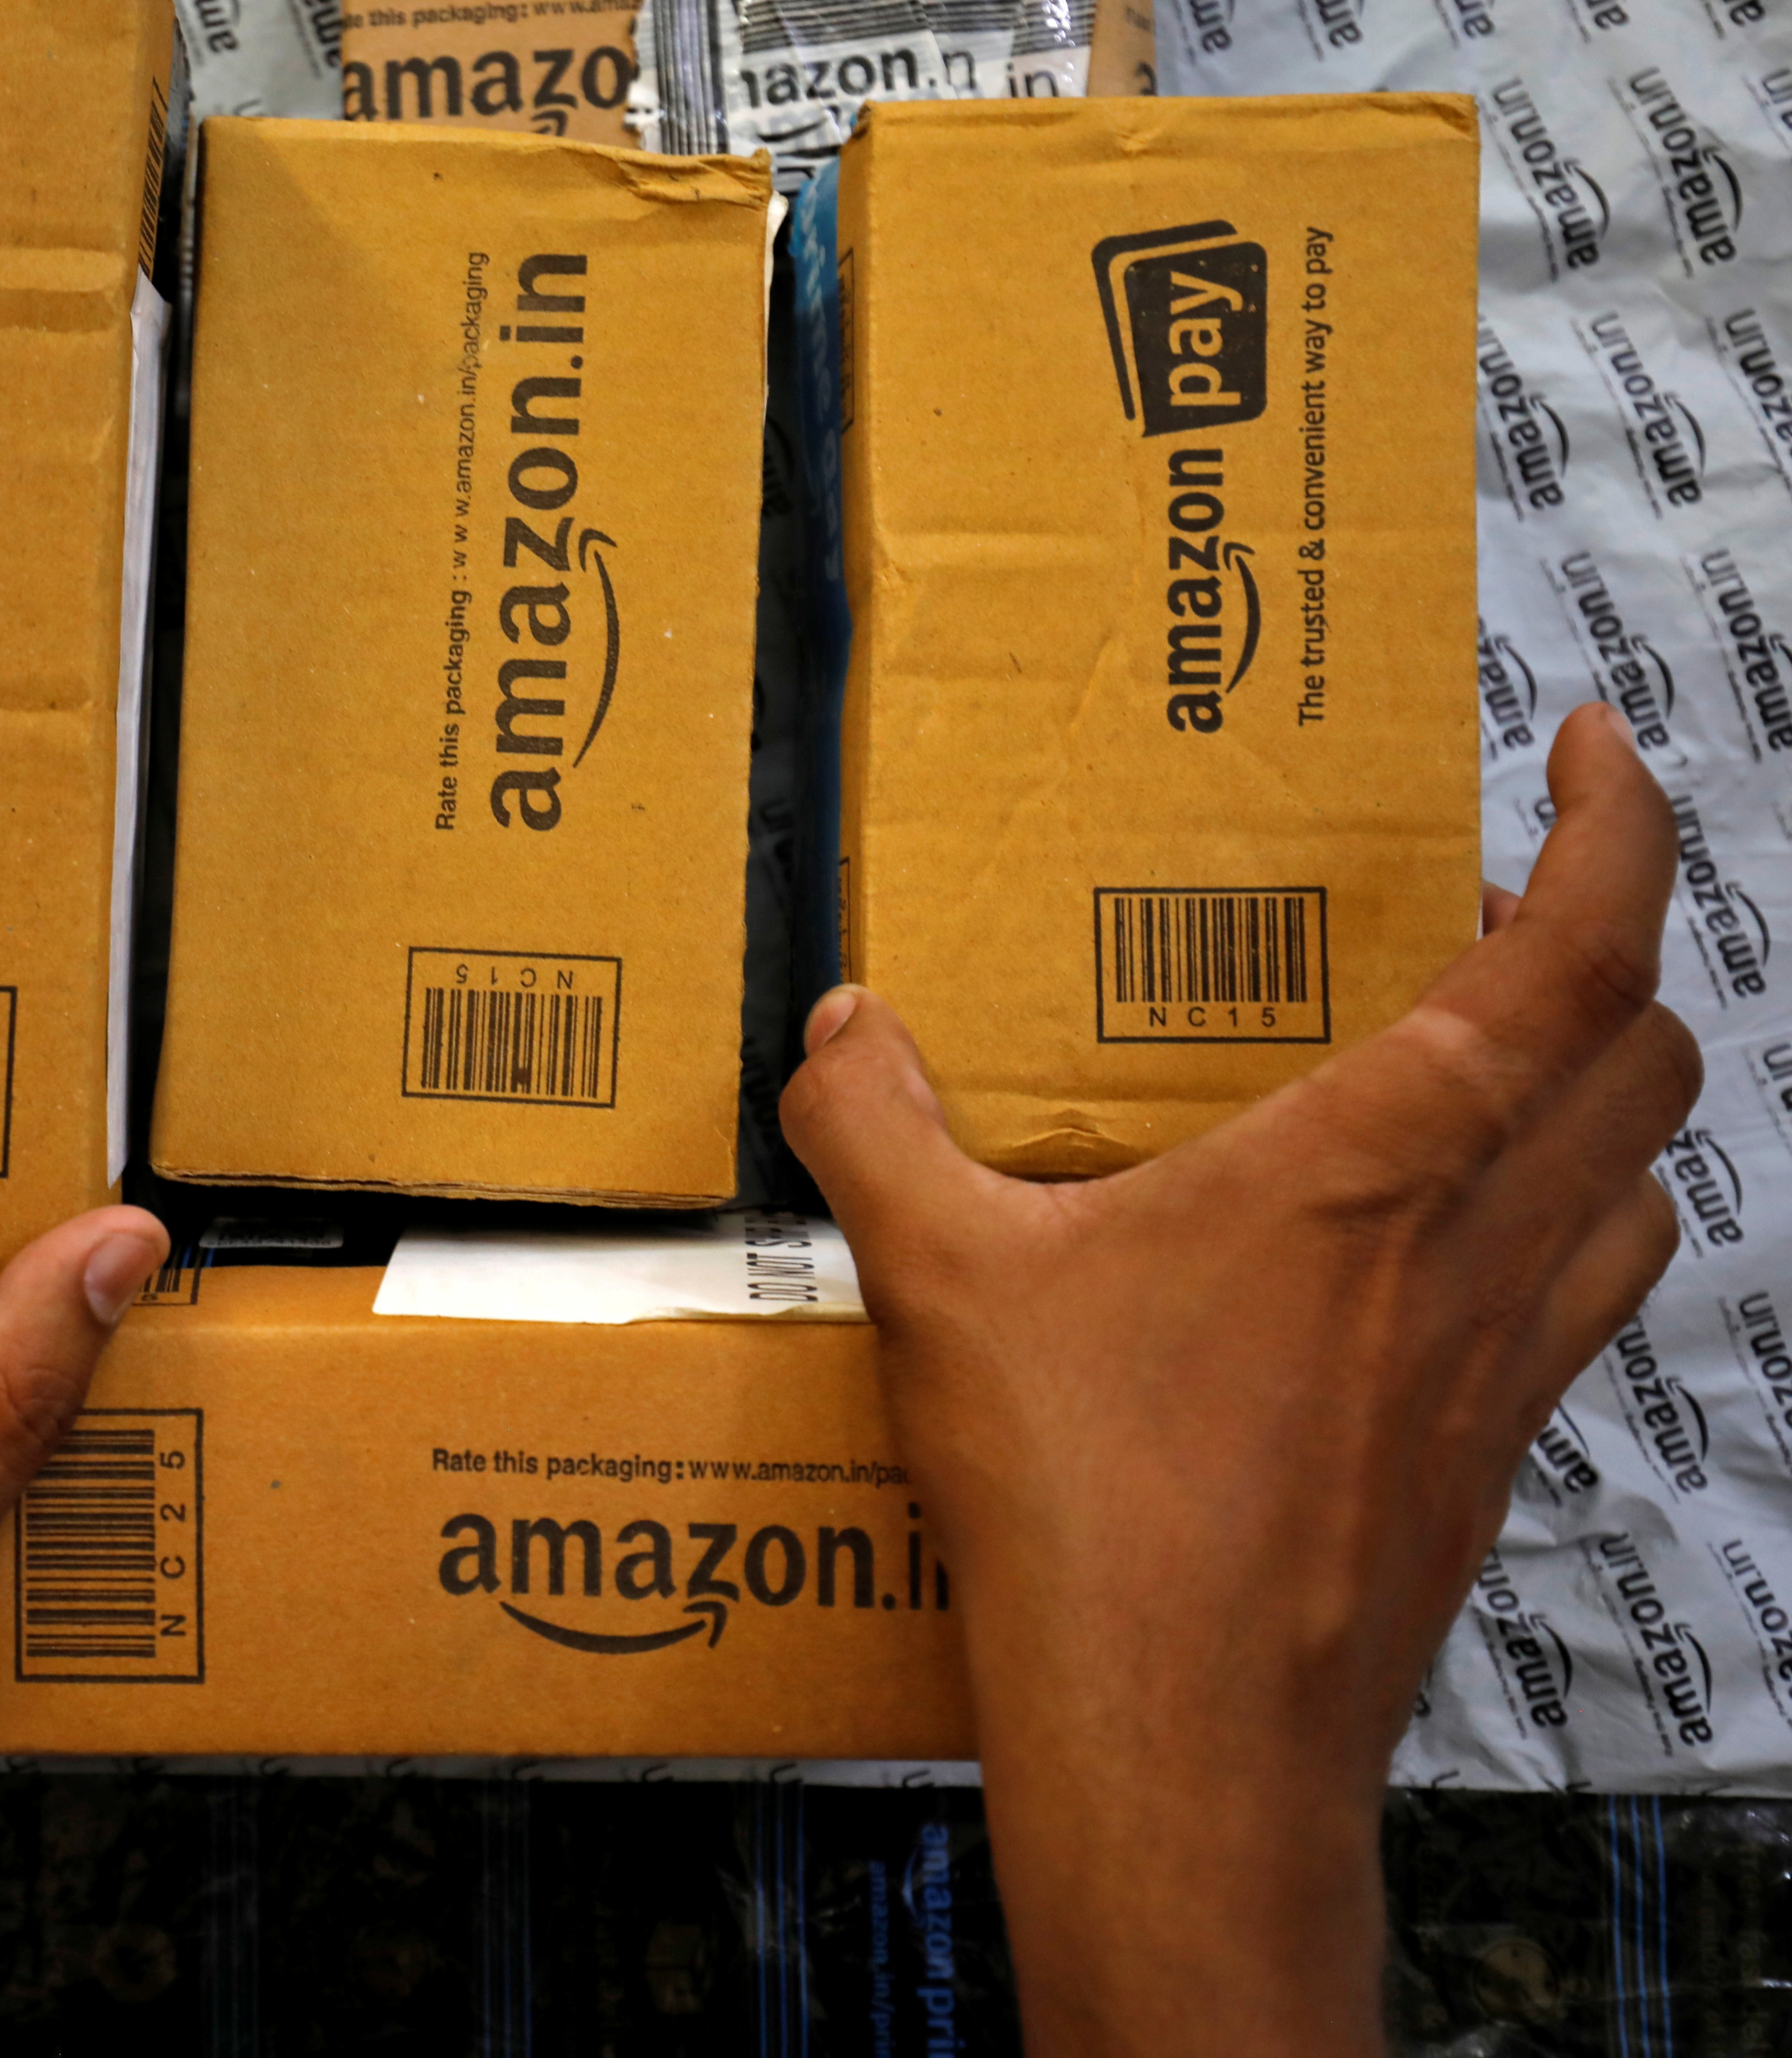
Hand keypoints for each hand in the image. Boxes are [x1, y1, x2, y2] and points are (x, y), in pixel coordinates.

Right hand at [780, 703, 1695, 2056]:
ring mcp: (1504, 1364)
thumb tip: (840, 1029)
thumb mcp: (942, 1284)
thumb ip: (878, 1132)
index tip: (1589, 750)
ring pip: (1648, 1181)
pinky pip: (1585, 1303)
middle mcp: (1477, 1246)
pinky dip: (1561, 1233)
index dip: (1617, 825)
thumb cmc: (1089, 1509)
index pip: (1578, 951)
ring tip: (1497, 1074)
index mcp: (1375, 1165)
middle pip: (1655, 1053)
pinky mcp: (1488, 1460)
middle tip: (1495, 920)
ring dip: (1609, 1099)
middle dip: (1611, 951)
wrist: (1185, 1746)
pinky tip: (1439, 1260)